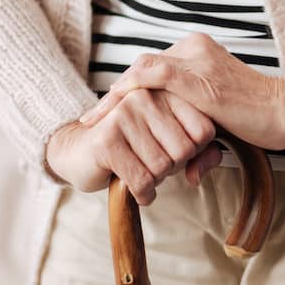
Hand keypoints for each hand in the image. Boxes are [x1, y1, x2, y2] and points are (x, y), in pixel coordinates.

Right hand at [45, 89, 222, 203]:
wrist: (79, 153)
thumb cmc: (133, 148)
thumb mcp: (172, 146)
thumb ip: (203, 153)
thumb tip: (205, 167)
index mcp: (165, 91)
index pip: (204, 130)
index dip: (194, 152)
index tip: (174, 152)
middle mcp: (146, 96)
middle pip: (184, 150)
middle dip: (173, 168)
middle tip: (155, 165)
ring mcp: (124, 114)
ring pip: (163, 166)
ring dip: (156, 181)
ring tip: (143, 171)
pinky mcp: (107, 139)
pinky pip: (141, 179)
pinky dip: (143, 193)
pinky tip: (137, 190)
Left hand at [79, 33, 284, 150]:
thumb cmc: (262, 120)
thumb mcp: (221, 123)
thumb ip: (200, 135)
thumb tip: (190, 172)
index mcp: (199, 51)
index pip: (151, 68)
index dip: (126, 91)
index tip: (107, 115)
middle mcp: (195, 49)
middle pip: (141, 69)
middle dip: (114, 96)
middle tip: (91, 120)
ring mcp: (197, 61)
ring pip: (142, 71)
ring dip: (114, 98)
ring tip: (93, 120)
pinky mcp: (200, 79)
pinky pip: (154, 77)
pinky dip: (129, 92)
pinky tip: (113, 110)